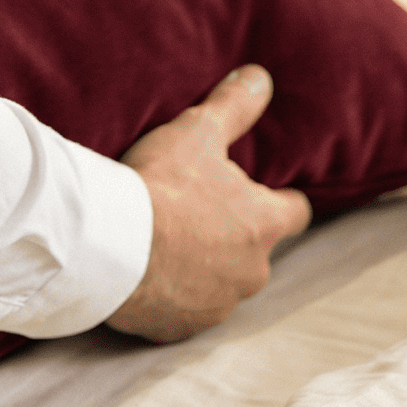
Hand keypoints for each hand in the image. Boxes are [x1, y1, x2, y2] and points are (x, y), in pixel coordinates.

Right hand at [106, 66, 311, 343]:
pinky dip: (173, 296)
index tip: (270, 193)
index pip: (296, 212)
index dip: (283, 200)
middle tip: (199, 212)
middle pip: (256, 251)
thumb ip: (234, 106)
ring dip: (204, 267)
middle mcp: (251, 272)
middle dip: (234, 234)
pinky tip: (147, 275)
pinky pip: (185, 312)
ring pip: (221, 284)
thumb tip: (262, 77)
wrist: (110, 245)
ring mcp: (217, 305)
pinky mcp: (181, 329)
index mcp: (263, 225)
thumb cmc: (162, 185)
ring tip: (168, 243)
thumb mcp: (199, 132)